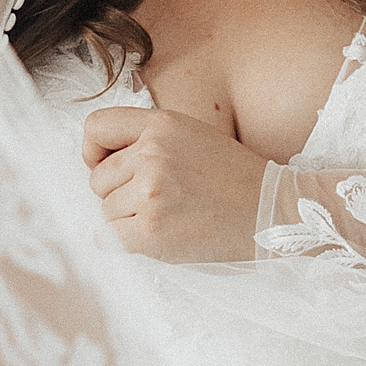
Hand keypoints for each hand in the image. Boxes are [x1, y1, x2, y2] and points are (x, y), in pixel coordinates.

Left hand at [83, 106, 268, 262]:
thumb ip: (147, 140)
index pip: (96, 128)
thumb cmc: (232, 177)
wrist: (271, 211)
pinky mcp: (151, 230)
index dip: (94, 151)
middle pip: (98, 179)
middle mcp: (152, 154)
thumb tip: (97, 163)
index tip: (106, 166)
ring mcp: (150, 193)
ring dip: (128, 218)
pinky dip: (130, 240)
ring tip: (168, 216)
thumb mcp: (191, 135)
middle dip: (119, 193)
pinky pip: (112, 237)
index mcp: (162, 125)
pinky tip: (160, 235)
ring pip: (105, 210)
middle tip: (159, 199)